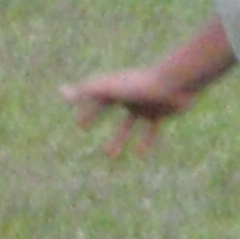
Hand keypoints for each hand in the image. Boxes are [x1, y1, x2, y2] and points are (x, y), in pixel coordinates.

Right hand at [62, 64, 203, 158]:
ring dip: (118, 138)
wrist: (178, 82)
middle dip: (95, 115)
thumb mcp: (110, 90)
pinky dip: (145, 141)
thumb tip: (61, 91)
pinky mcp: (160, 113)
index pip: (94, 95)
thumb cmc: (142, 85)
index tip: (77, 122)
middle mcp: (128, 94)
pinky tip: (139, 155)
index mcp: (116, 86)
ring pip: (128, 123)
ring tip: (110, 156)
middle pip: (107, 105)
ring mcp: (144, 104)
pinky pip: (150, 130)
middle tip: (82, 128)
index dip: (84, 106)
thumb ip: (86, 91)